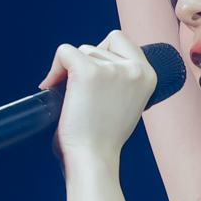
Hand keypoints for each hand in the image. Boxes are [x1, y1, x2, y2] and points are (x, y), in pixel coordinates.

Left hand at [39, 28, 157, 164]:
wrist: (93, 159)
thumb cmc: (103, 139)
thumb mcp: (127, 102)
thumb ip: (121, 80)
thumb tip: (100, 63)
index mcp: (148, 75)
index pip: (121, 40)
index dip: (102, 53)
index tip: (94, 77)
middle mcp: (134, 68)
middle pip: (98, 46)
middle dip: (84, 66)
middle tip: (82, 96)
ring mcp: (111, 69)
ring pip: (82, 50)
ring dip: (70, 71)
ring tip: (74, 100)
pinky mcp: (87, 71)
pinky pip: (64, 52)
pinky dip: (54, 68)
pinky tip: (52, 88)